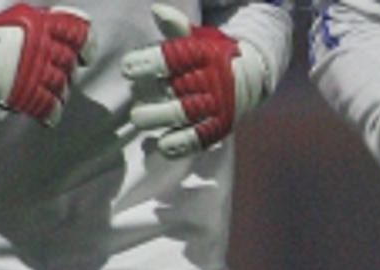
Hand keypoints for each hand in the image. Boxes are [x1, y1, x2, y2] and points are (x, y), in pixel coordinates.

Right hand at [0, 4, 95, 126]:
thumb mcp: (20, 18)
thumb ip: (49, 25)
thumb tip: (77, 37)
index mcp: (40, 25)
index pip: (79, 33)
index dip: (87, 46)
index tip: (84, 57)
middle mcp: (40, 47)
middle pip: (70, 65)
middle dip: (65, 72)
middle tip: (52, 74)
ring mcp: (33, 72)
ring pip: (62, 88)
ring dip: (57, 93)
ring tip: (44, 91)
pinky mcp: (25, 95)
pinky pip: (50, 108)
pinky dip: (51, 113)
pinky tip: (46, 113)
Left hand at [122, 4, 270, 157]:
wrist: (252, 76)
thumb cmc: (214, 55)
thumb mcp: (199, 38)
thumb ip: (176, 28)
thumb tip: (156, 11)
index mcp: (203, 54)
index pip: (173, 57)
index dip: (148, 62)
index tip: (127, 69)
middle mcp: (211, 80)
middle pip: (176, 88)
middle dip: (150, 94)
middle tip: (132, 93)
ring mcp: (216, 105)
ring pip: (184, 114)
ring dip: (159, 119)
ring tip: (139, 119)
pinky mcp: (220, 126)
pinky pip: (200, 138)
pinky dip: (180, 145)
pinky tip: (163, 146)